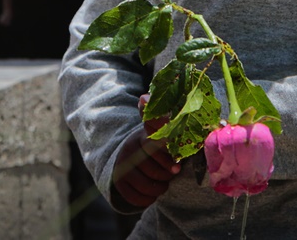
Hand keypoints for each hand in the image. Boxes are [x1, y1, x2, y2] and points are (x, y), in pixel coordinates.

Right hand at [111, 93, 181, 208]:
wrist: (133, 153)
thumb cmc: (156, 143)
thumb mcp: (162, 130)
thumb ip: (162, 119)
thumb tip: (143, 97)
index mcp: (143, 135)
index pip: (153, 145)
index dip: (166, 159)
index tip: (178, 167)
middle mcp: (130, 149)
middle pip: (151, 169)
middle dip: (166, 175)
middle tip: (173, 173)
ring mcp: (122, 165)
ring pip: (144, 185)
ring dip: (158, 188)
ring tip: (164, 183)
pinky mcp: (118, 181)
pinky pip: (134, 197)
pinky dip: (147, 198)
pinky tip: (153, 192)